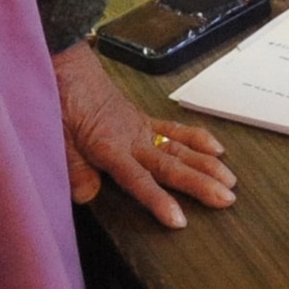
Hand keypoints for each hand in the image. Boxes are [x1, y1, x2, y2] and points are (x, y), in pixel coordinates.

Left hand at [57, 40, 235, 228]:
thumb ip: (74, 168)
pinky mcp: (144, 120)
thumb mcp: (58, 139)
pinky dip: (198, 138)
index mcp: (111, 148)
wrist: (67, 69)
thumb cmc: (61, 103)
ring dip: (207, 165)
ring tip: (231, 182)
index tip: (180, 220)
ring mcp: (142, 129)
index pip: (139, 180)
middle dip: (201, 183)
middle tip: (226, 199)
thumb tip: (87, 195)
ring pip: (180, 149)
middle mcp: (133, 140)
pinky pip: (176, 129)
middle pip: (172, 165)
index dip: (159, 201)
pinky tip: (217, 149)